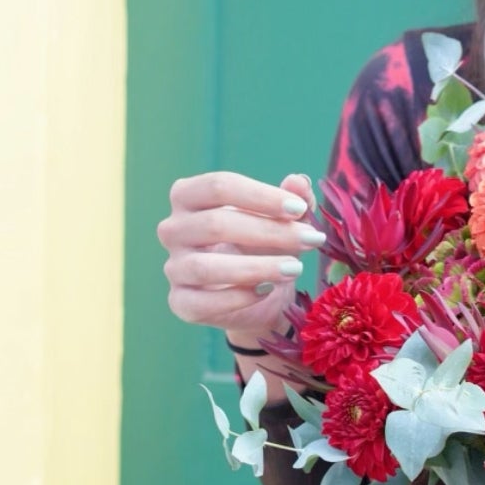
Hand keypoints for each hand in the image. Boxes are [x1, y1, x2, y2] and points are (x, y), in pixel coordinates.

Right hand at [157, 169, 324, 342]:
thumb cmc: (265, 244)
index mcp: (189, 196)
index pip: (218, 186)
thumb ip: (293, 198)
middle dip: (269, 232)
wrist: (260, 295)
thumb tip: (299, 181)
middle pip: (214, 224)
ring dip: (256, 268)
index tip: (300, 209)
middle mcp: (173, 229)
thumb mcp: (283, 219)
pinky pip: (203, 302)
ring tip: (295, 268)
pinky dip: (238, 298)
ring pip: (204, 267)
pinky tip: (268, 291)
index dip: (261, 196)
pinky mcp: (181, 302)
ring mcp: (174, 267)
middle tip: (311, 239)